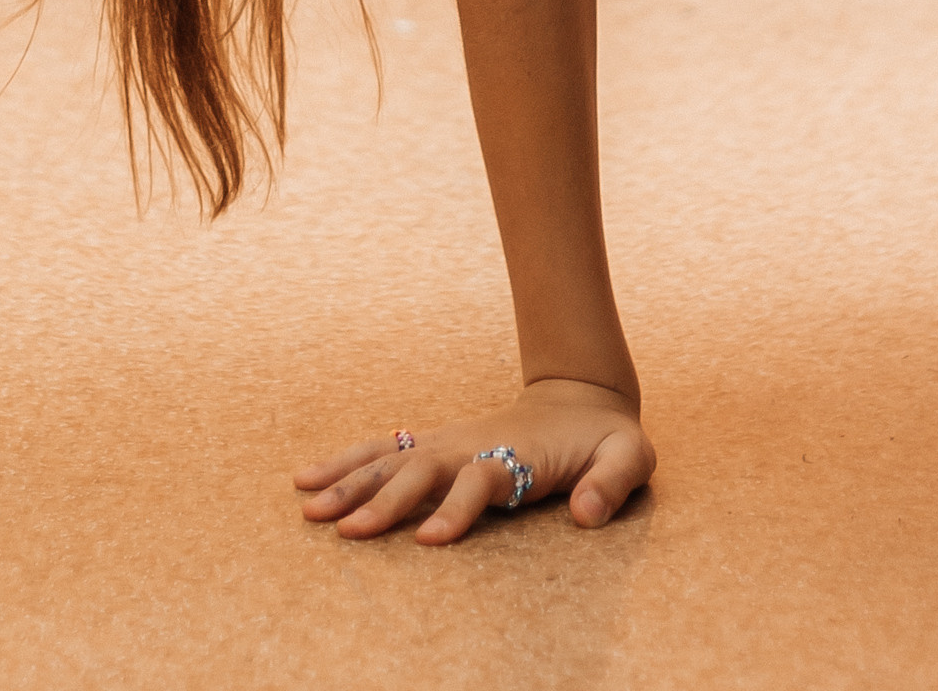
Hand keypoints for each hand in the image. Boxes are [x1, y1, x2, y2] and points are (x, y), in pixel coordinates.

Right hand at [292, 377, 653, 544]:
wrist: (582, 396)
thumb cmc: (606, 437)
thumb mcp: (630, 456)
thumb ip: (614, 482)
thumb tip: (588, 516)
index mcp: (516, 455)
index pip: (481, 481)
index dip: (457, 509)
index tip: (428, 540)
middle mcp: (474, 446)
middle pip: (423, 470)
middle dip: (384, 500)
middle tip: (345, 531)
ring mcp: (450, 442)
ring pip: (393, 459)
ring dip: (350, 481)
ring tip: (308, 508)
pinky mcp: (436, 445)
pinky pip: (385, 451)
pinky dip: (346, 462)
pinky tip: (307, 478)